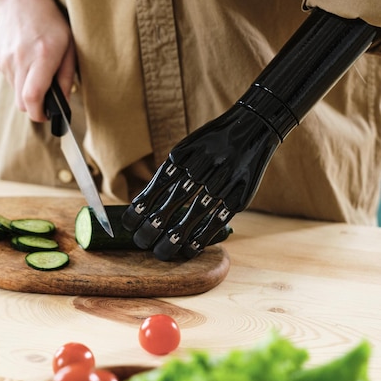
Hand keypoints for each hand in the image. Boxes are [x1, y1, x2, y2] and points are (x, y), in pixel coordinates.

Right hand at [0, 0, 75, 120]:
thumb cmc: (49, 21)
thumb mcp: (68, 46)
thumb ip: (66, 76)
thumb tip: (63, 100)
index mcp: (42, 57)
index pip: (32, 98)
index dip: (39, 114)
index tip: (47, 115)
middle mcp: (20, 60)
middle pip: (22, 103)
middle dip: (34, 107)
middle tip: (45, 100)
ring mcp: (5, 60)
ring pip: (15, 92)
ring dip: (26, 89)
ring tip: (36, 71)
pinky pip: (8, 79)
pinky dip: (18, 77)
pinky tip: (25, 60)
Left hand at [122, 104, 280, 260]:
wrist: (252, 127)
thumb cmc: (210, 143)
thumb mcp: (186, 149)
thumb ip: (169, 173)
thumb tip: (143, 202)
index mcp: (183, 156)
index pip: (158, 185)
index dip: (142, 207)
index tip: (129, 225)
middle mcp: (202, 167)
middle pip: (174, 201)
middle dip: (154, 226)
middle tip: (141, 243)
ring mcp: (222, 180)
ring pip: (195, 213)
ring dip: (176, 236)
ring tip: (161, 253)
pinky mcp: (239, 193)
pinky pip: (219, 219)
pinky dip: (203, 236)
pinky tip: (190, 250)